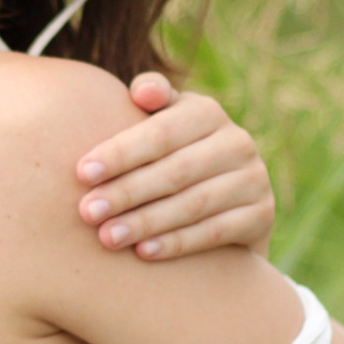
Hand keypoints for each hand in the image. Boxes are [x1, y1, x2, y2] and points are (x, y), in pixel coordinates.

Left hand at [73, 73, 274, 260]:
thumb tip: (142, 91)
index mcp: (207, 112)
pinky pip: (216, 232)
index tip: (82, 173)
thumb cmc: (171, 155)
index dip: (120, 153)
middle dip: (127, 192)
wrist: (225, 200)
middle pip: (175, 170)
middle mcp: (237, 141)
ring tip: (108, 237)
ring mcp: (254, 179)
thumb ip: (150, 100)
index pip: (161, 132)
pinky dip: (178, 243)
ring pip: (194, 203)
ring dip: (146, 222)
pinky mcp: (261, 215)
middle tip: (87, 212)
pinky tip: (144, 252)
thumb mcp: (162, 123)